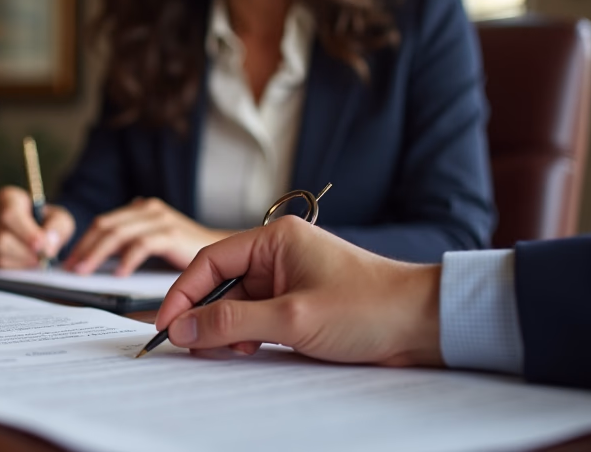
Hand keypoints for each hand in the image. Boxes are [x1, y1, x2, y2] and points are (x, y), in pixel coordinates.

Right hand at [0, 186, 74, 268]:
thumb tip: (47, 246)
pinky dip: (15, 267)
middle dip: (24, 250)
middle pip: (1, 236)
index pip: (11, 213)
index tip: (41, 244)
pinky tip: (26, 263)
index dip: (26, 232)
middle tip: (42, 258)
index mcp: (8, 198)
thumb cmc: (47, 223)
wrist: (37, 234)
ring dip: (21, 260)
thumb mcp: (59, 219)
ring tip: (36, 260)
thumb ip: (57, 228)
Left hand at [64, 198, 227, 275]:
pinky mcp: (172, 233)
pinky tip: (119, 275)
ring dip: (97, 254)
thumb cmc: (186, 254)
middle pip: (105, 225)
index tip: (70, 263)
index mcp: (141, 209)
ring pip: (117, 234)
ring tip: (84, 272)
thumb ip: (129, 248)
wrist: (228, 254)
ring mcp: (160, 219)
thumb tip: (95, 264)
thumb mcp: (152, 246)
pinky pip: (141, 244)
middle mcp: (148, 209)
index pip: (103, 223)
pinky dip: (127, 260)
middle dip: (84, 248)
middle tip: (71, 269)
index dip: (83, 242)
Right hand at [154, 216, 443, 366]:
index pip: (209, 261)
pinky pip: (257, 316)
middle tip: (188, 344)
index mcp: (274, 240)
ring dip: (227, 328)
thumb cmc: (369, 308)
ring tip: (229, 350)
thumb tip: (183, 328)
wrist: (425, 325)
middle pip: (220, 282)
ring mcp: (289, 278)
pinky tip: (250, 349)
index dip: (182, 293)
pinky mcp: (300, 302)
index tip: (165, 325)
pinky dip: (247, 334)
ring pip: (237, 303)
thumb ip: (231, 322)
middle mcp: (278, 254)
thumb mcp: (291, 319)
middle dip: (203, 314)